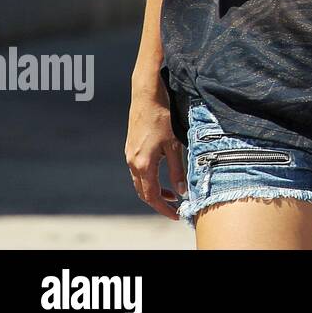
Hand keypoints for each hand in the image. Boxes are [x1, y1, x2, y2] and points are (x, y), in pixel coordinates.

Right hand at [125, 85, 186, 219]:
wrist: (146, 97)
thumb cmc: (162, 118)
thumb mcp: (174, 145)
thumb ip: (177, 169)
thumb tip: (182, 191)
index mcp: (143, 164)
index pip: (152, 196)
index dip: (164, 208)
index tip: (176, 215)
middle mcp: (132, 163)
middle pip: (143, 192)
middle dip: (159, 203)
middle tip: (174, 208)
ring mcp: (129, 156)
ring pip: (139, 182)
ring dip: (153, 191)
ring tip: (171, 193)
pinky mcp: (130, 149)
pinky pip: (137, 172)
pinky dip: (149, 179)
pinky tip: (160, 175)